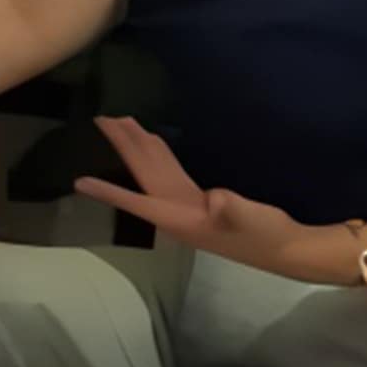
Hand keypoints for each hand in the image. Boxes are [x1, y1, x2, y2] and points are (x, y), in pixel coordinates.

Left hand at [75, 117, 307, 275]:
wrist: (286, 248)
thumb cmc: (265, 236)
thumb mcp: (251, 221)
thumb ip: (233, 210)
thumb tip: (217, 198)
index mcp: (179, 218)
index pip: (137, 201)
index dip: (108, 192)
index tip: (79, 183)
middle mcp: (175, 211)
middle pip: (141, 175)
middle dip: (123, 148)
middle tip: (101, 118)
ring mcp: (187, 204)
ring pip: (155, 169)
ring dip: (139, 146)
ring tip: (120, 120)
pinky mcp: (200, 199)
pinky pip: (171, 171)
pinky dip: (159, 154)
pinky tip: (152, 141)